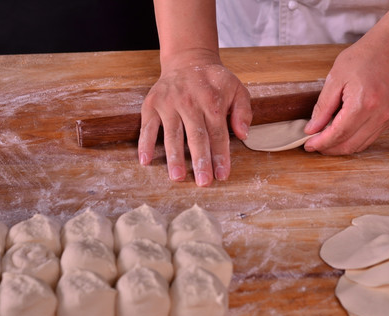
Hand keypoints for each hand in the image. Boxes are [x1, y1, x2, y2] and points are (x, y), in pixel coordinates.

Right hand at [138, 51, 251, 185]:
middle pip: (196, 136)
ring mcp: (169, 103)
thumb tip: (243, 134)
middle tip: (203, 182)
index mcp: (212, 101)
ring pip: (172, 134)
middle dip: (200, 160)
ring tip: (177, 177)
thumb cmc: (214, 82)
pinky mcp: (152, 104)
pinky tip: (145, 160)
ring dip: (174, 157)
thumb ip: (243, 111)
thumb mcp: (237, 89)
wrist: (187, 60)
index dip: (220, 155)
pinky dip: (144, 143)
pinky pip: (147, 126)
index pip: (218, 133)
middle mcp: (190, 102)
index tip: (222, 175)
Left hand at [303, 40, 388, 154]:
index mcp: (363, 104)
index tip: (308, 144)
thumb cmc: (365, 57)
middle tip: (314, 144)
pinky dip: (354, 140)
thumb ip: (323, 107)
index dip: (321, 143)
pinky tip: (342, 133)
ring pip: (360, 145)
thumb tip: (312, 128)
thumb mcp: (336, 78)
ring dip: (341, 147)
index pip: (338, 134)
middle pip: (349, 145)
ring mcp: (387, 118)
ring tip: (326, 140)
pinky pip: (370, 138)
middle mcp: (378, 115)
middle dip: (329, 148)